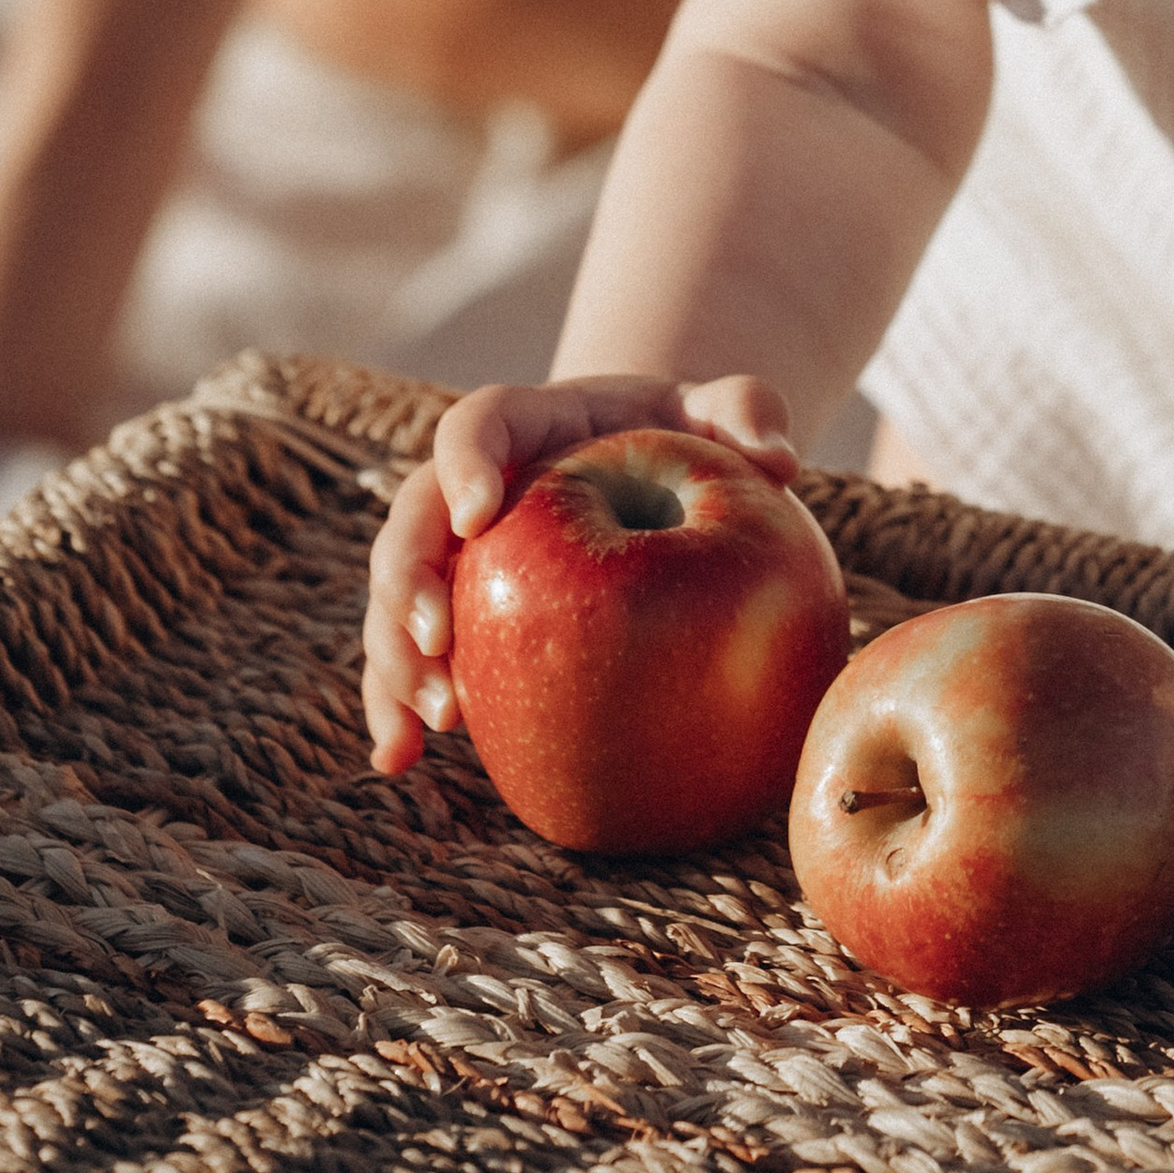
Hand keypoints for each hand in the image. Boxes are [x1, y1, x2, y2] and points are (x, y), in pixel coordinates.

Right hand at [361, 370, 796, 774]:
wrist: (658, 466)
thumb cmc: (692, 434)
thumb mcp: (724, 409)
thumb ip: (748, 413)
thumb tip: (780, 462)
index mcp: (531, 423)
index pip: (478, 425)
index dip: (463, 464)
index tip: (478, 515)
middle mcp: (474, 484)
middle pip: (412, 519)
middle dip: (407, 580)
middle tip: (437, 639)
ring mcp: (461, 554)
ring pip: (395, 598)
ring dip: (393, 657)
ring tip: (431, 721)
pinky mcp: (463, 617)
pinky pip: (415, 659)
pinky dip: (397, 707)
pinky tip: (399, 763)